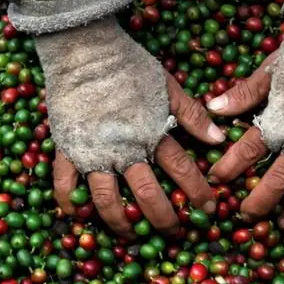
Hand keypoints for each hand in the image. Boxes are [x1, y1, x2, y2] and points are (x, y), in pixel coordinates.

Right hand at [36, 19, 224, 236]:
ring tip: (131, 235)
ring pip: (108, 201)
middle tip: (174, 233)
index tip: (209, 209)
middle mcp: (124, 149)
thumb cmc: (127, 64)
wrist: (83, 48)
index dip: (198, 192)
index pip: (182, 171)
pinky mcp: (66, 149)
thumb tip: (218, 139)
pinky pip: (65, 185)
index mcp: (151, 133)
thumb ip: (192, 115)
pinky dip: (71, 205)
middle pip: (148, 195)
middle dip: (165, 219)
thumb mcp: (167, 85)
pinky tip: (80, 218)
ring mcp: (93, 153)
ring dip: (122, 224)